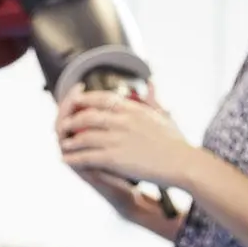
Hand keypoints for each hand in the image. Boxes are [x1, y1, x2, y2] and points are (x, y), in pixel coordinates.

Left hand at [55, 86, 196, 187]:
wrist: (182, 163)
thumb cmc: (176, 142)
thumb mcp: (164, 115)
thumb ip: (152, 99)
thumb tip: (150, 83)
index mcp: (133, 109)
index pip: (102, 98)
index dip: (85, 99)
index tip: (76, 100)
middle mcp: (122, 121)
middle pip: (87, 116)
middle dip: (72, 119)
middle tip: (65, 124)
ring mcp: (117, 139)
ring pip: (83, 136)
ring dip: (70, 140)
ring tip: (64, 143)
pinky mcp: (114, 158)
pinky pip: (86, 156)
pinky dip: (74, 157)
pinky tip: (66, 159)